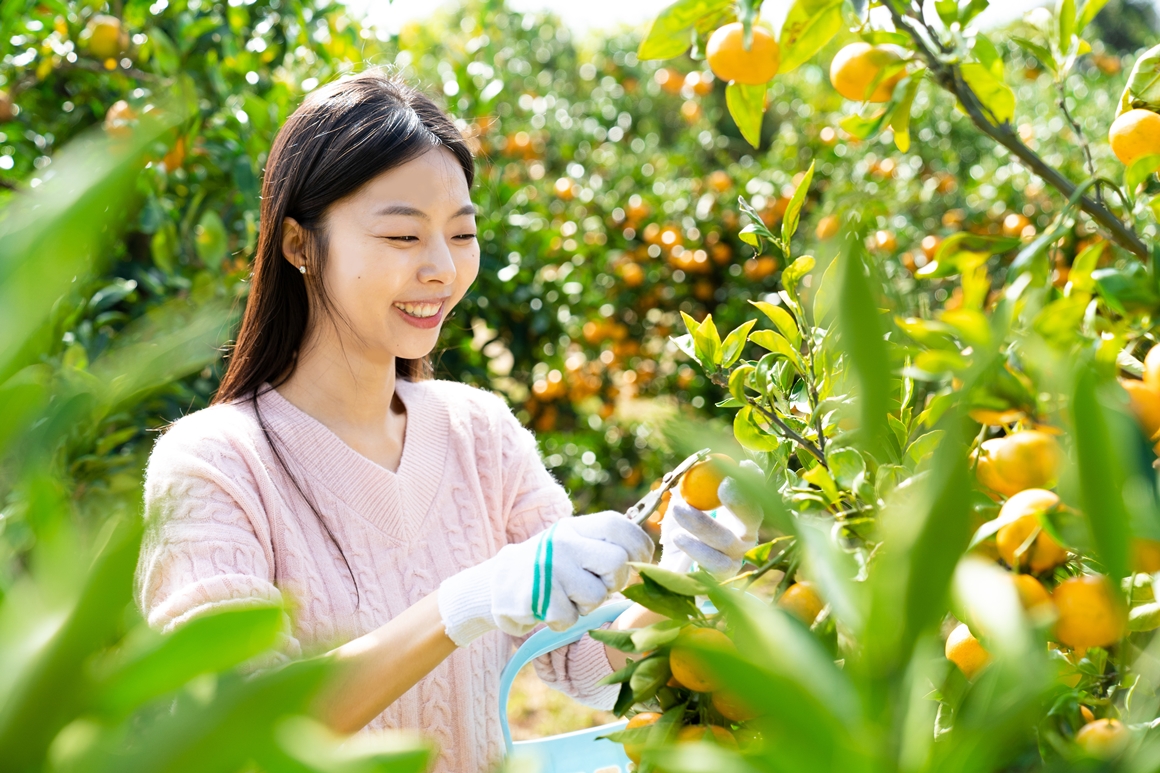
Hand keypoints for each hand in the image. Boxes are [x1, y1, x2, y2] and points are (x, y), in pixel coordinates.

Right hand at [438, 512, 653, 644]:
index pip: (622, 528)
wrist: (496, 583)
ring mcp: (550, 569)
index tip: (636, 564)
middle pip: (617, 564)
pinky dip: (564, 620)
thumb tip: (648, 558)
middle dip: (614, 583)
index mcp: (576, 526)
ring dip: (586, 605)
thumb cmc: (547, 565)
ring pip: (597, 596)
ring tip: (567, 596)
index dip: (639, 548)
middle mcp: (564, 542)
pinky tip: (550, 608)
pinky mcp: (539, 596)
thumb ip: (604, 544)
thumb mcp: (572, 542)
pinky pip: (572, 618)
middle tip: (598, 586)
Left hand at [658, 460, 763, 578]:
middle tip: (724, 484)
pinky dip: (695, 549)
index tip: (743, 466)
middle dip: (741, 499)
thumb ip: (693, 485)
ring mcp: (737, 556)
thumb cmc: (684, 527)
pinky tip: (677, 536)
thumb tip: (692, 466)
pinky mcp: (723, 576)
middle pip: (753, 516)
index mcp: (742, 512)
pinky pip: (714, 564)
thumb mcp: (687, 501)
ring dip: (702, 523)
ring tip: (677, 509)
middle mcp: (746, 533)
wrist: (674, 566)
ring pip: (726, 540)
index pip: (756, 492)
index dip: (754, 479)